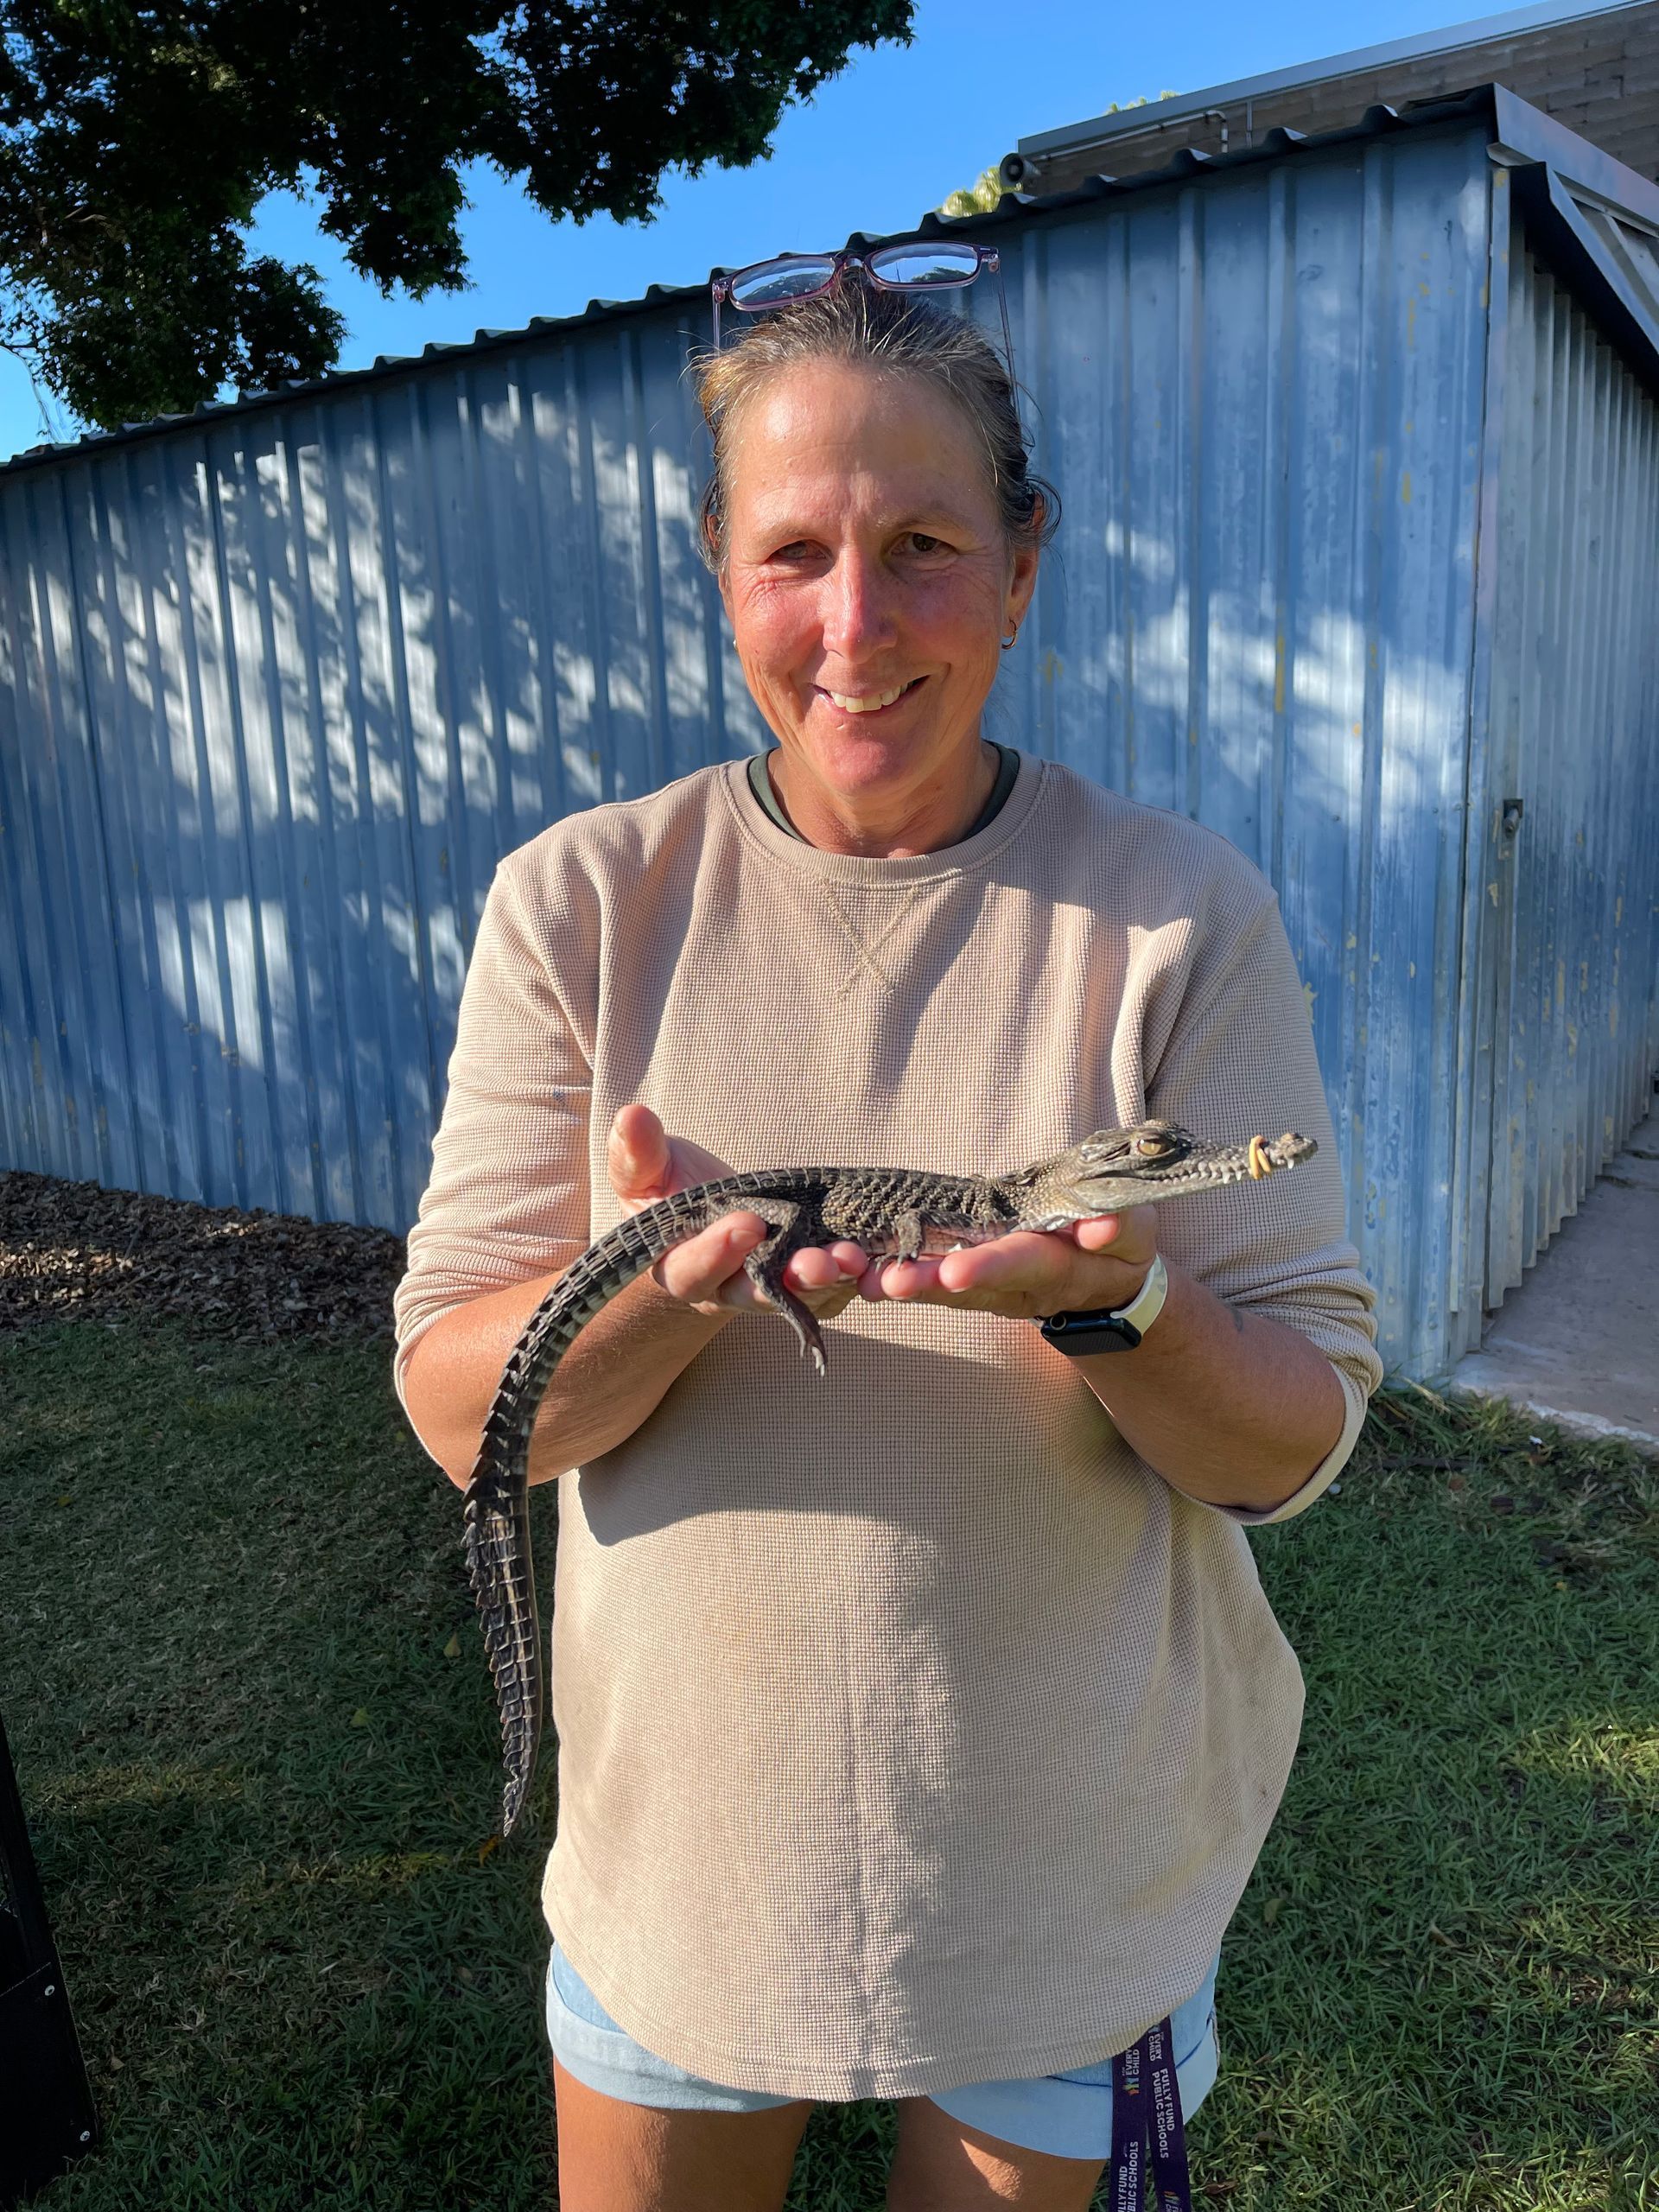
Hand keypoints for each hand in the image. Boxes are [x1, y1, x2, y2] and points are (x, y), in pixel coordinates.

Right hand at [607, 1105, 868, 1325]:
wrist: (709, 1208)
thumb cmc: (670, 1186)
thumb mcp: (648, 1169)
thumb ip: (638, 1153)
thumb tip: (630, 1116)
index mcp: (680, 1267)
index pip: (693, 1269)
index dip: (717, 1251)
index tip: (743, 1223)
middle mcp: (726, 1291)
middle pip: (755, 1294)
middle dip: (789, 1279)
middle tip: (817, 1260)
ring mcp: (771, 1291)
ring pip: (803, 1295)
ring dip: (831, 1279)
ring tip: (854, 1258)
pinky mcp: (810, 1285)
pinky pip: (836, 1287)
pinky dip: (859, 1276)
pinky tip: (882, 1260)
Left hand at [855, 1207, 1158, 1321]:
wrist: (1112, 1280)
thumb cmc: (1122, 1239)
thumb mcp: (1135, 1228)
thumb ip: (1121, 1225)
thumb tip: (1099, 1228)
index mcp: (1065, 1264)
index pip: (1028, 1262)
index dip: (993, 1266)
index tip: (954, 1271)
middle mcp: (1025, 1286)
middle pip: (977, 1287)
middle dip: (934, 1284)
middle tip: (893, 1282)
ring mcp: (998, 1292)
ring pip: (951, 1294)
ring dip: (911, 1288)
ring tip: (868, 1283)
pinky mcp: (978, 1290)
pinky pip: (939, 1290)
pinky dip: (904, 1285)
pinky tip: (863, 1280)